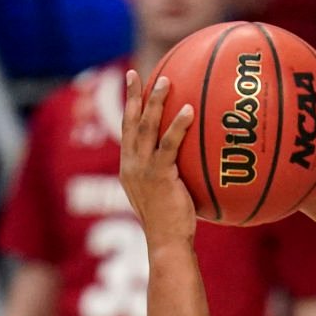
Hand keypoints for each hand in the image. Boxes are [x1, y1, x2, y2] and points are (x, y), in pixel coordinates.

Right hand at [119, 71, 195, 248]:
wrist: (166, 242)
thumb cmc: (172, 225)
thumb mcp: (166, 197)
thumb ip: (170, 179)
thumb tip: (189, 168)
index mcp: (129, 169)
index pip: (126, 132)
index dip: (128, 109)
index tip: (131, 88)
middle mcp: (130, 165)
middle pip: (130, 122)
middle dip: (132, 96)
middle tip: (135, 73)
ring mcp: (142, 169)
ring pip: (146, 128)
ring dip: (154, 102)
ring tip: (165, 81)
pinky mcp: (159, 175)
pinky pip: (169, 145)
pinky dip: (178, 126)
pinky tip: (189, 110)